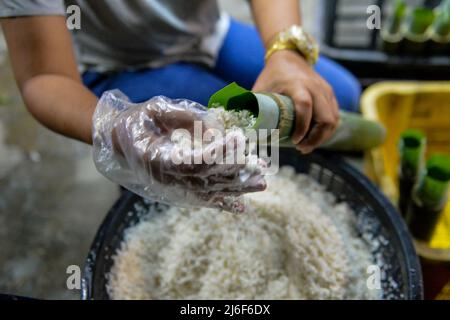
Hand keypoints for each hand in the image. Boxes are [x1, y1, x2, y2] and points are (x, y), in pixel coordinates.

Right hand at [92, 90, 265, 211]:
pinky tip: (241, 208)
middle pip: (208, 178)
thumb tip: (218, 128)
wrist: (116, 140)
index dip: (219, 151)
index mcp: (158, 158)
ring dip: (237, 188)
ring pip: (210, 191)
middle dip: (237, 171)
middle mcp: (166, 178)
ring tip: (262, 184)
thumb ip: (184, 116)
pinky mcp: (177, 190)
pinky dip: (223, 204)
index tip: (239, 137)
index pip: (195, 159)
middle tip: (261, 165)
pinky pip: (202, 199)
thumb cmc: (137, 121)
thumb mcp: (155, 109)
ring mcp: (172, 187)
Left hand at [253, 50, 338, 153]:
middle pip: (326, 117)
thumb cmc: (272, 76)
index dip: (302, 125)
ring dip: (322, 137)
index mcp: (296, 84)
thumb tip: (242, 132)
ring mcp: (325, 90)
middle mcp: (315, 86)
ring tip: (307, 146)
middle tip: (301, 148)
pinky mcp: (330, 94)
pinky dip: (327, 130)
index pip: (304, 105)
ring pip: (333, 119)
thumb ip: (252, 108)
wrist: (290, 57)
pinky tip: (314, 138)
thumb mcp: (260, 89)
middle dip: (315, 138)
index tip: (294, 141)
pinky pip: (335, 116)